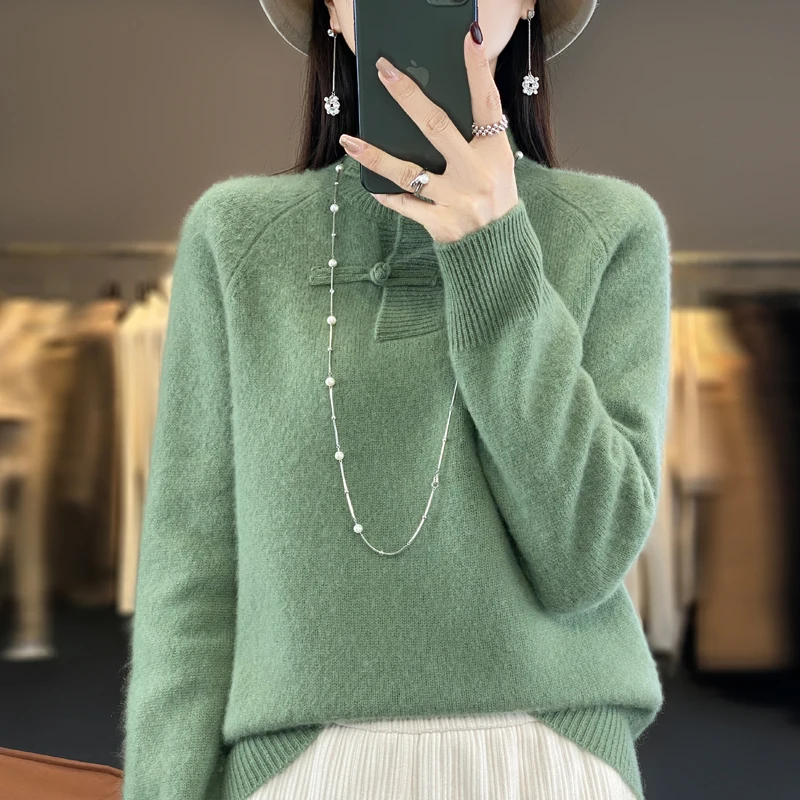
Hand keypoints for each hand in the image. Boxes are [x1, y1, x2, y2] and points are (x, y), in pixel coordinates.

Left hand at [339, 27, 518, 244]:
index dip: (478, 69)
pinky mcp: (440, 224)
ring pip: (407, 172)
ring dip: (375, 155)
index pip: (487, 102)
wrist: (498, 250)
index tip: (467, 38)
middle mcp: (475, 174)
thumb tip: (445, 99)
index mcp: (494, 153)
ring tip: (350, 141)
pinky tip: (368, 183)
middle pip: (436, 127)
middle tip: (385, 72)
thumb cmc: (494, 198)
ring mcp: (456, 201)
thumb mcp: (498, 163)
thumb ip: (477, 134)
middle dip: (408, 97)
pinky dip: (385, 195)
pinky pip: (404, 205)